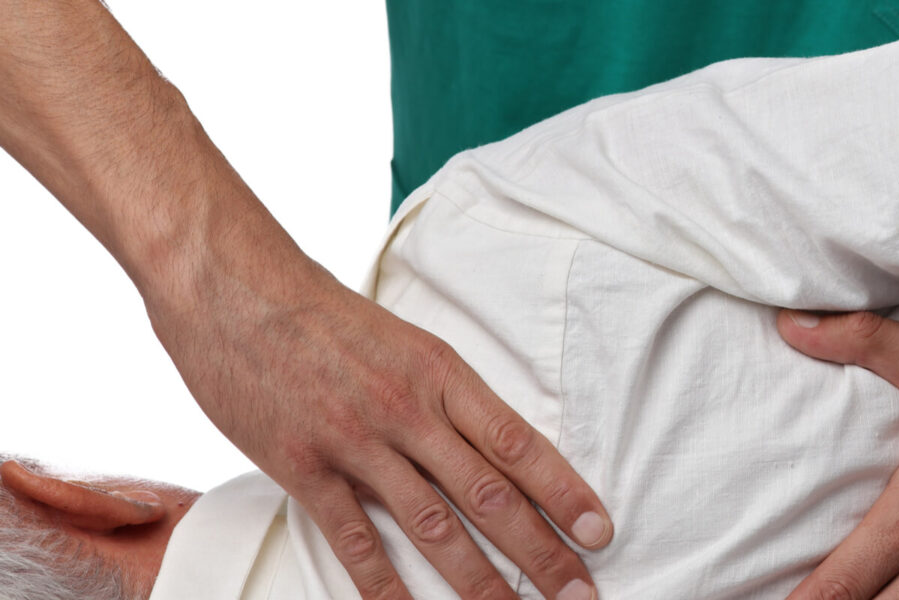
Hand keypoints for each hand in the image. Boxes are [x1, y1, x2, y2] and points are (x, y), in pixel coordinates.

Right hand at [149, 260, 609, 599]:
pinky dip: (386, 587)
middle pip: (489, 495)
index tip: (600, 531)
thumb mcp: (407, 342)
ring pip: (433, 526)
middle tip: (579, 594)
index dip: (564, 493)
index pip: (519, 444)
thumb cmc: (325, 315)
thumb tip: (499, 447)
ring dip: (479, 582)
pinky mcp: (304, 467)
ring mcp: (356, 442)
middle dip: (541, 553)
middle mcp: (409, 411)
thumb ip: (449, 396)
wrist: (235, 288)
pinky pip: (354, 540)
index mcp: (443, 375)